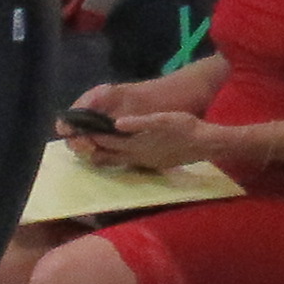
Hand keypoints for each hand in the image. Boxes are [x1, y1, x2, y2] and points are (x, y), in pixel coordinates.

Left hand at [83, 108, 223, 170]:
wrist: (203, 144)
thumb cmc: (184, 127)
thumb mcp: (163, 120)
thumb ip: (140, 122)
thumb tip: (117, 123)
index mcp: (137, 144)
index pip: (108, 141)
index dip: (93, 135)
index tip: (80, 130)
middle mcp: (138, 156)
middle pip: (108, 156)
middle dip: (93, 149)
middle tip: (80, 143)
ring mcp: (145, 162)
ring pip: (117, 162)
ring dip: (104, 156)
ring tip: (91, 150)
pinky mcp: (152, 164)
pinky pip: (128, 163)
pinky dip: (117, 158)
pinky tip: (117, 153)